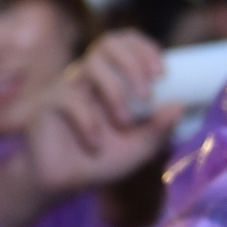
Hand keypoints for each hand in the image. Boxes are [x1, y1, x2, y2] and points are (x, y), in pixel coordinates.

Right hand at [24, 30, 180, 193]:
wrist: (61, 182)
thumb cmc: (100, 162)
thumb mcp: (138, 148)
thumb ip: (158, 130)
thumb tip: (179, 105)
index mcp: (112, 80)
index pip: (126, 44)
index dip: (145, 49)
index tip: (162, 73)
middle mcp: (89, 78)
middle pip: (108, 43)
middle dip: (132, 63)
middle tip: (147, 94)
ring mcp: (67, 88)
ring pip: (91, 66)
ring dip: (115, 92)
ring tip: (124, 123)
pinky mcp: (48, 103)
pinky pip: (69, 99)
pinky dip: (88, 121)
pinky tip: (95, 144)